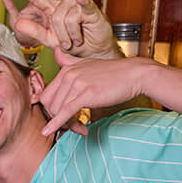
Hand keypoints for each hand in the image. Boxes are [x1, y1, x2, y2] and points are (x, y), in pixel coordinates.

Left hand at [3, 0, 118, 60]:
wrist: (92, 51)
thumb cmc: (72, 43)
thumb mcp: (49, 39)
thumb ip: (34, 31)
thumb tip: (18, 23)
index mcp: (52, 10)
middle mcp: (63, 5)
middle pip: (55, 17)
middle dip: (61, 35)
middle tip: (68, 43)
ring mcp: (77, 4)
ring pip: (68, 18)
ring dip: (72, 34)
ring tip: (77, 38)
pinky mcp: (90, 8)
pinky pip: (82, 5)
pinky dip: (81, 2)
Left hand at [36, 52, 153, 136]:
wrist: (134, 74)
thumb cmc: (113, 72)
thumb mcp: (87, 63)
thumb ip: (68, 61)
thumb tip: (55, 51)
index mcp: (66, 69)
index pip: (47, 94)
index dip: (52, 109)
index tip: (63, 117)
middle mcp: (68, 74)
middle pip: (50, 104)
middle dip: (57, 118)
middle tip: (72, 125)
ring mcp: (76, 83)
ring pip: (58, 111)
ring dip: (67, 124)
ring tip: (80, 128)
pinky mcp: (86, 94)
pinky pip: (65, 112)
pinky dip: (57, 124)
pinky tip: (49, 131)